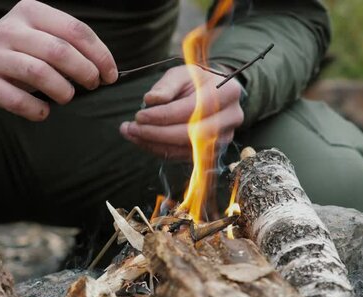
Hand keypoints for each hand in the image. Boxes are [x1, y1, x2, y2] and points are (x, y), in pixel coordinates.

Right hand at [0, 0, 116, 120]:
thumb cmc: (15, 56)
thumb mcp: (39, 40)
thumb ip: (68, 47)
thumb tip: (105, 70)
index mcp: (30, 12)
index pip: (75, 29)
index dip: (99, 54)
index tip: (110, 74)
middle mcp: (9, 29)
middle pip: (59, 50)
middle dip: (85, 71)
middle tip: (93, 85)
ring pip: (38, 73)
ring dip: (62, 90)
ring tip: (67, 97)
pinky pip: (17, 100)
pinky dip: (38, 110)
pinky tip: (44, 112)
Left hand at [119, 65, 243, 159]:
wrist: (214, 94)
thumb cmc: (195, 81)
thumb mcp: (181, 74)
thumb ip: (166, 85)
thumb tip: (151, 100)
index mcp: (227, 92)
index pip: (193, 109)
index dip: (164, 115)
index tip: (139, 115)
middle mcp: (231, 117)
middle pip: (192, 134)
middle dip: (158, 133)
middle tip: (131, 129)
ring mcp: (225, 138)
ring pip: (187, 149)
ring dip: (155, 144)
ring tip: (131, 134)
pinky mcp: (213, 152)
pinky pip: (184, 156)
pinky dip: (161, 150)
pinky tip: (143, 141)